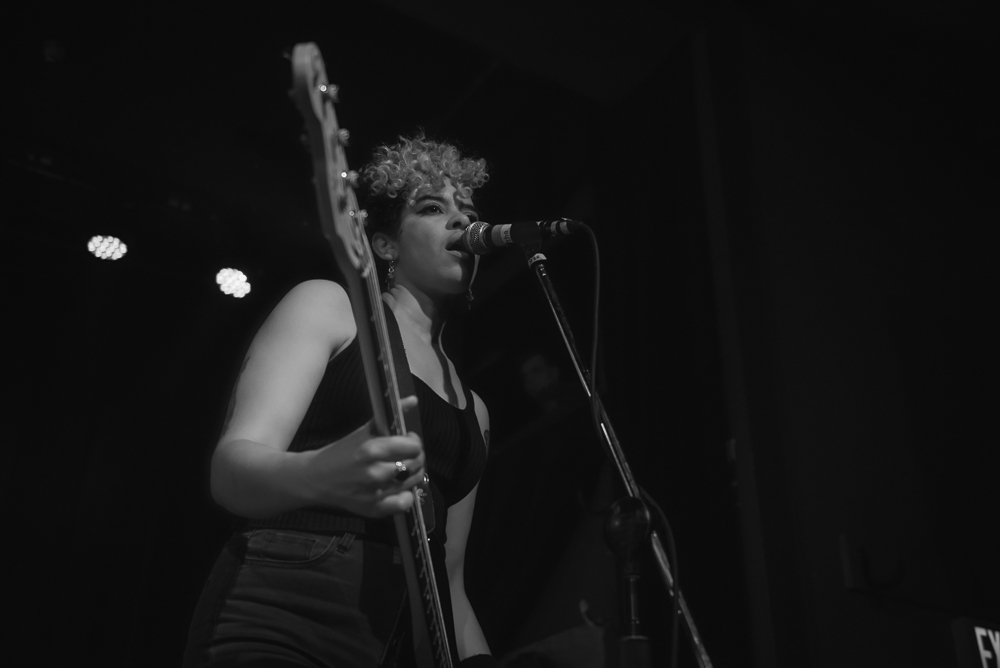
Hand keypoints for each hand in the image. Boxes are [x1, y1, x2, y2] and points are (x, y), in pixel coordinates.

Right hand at [304, 395, 424, 517]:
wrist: (315, 479)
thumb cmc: (341, 452)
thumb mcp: (363, 430)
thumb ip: (390, 415)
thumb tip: (414, 400)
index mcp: (372, 449)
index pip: (413, 447)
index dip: (413, 442)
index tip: (407, 440)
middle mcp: (376, 473)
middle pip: (416, 463)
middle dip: (415, 456)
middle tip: (406, 455)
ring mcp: (375, 493)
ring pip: (414, 481)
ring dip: (412, 473)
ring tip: (401, 468)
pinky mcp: (374, 509)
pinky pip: (404, 503)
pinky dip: (406, 496)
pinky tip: (398, 488)